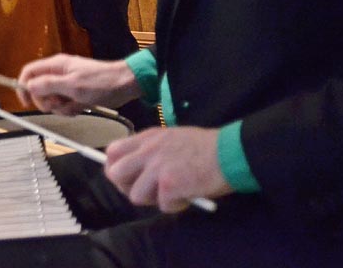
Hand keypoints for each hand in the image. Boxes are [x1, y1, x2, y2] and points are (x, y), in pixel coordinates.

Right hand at [17, 53, 142, 114]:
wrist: (125, 84)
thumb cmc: (100, 82)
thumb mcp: (72, 85)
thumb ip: (48, 85)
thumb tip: (28, 86)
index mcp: (55, 66)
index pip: (29, 72)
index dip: (23, 86)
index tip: (26, 102)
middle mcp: (58, 73)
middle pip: (39, 89)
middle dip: (47, 101)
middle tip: (59, 105)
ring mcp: (67, 84)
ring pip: (52, 99)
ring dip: (61, 107)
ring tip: (76, 105)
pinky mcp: (75, 93)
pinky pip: (64, 104)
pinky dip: (70, 109)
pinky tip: (81, 108)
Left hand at [105, 127, 233, 212]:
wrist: (230, 152)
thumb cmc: (205, 147)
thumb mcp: (170, 138)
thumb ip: (150, 150)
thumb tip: (134, 169)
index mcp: (147, 138)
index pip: (113, 151)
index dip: (113, 167)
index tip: (125, 178)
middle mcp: (147, 151)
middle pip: (115, 174)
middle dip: (126, 187)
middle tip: (146, 191)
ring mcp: (157, 168)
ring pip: (136, 195)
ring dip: (154, 199)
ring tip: (173, 192)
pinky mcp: (170, 184)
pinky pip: (163, 205)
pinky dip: (176, 205)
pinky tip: (189, 195)